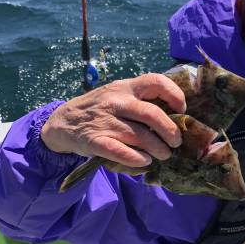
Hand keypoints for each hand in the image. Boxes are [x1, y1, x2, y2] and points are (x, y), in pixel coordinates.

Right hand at [41, 74, 186, 166]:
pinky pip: (121, 152)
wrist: (63, 121)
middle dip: (170, 132)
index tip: (181, 110)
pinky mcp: (95, 141)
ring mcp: (105, 121)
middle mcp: (116, 101)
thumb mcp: (118, 94)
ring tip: (163, 154)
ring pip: (141, 136)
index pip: (156, 82)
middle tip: (175, 142)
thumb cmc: (101, 109)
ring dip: (158, 149)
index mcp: (126, 87)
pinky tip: (145, 161)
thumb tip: (175, 114)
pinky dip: (137, 158)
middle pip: (152, 114)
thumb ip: (141, 99)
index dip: (175, 95)